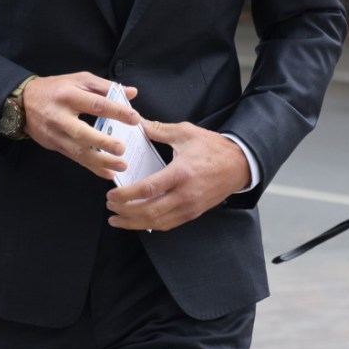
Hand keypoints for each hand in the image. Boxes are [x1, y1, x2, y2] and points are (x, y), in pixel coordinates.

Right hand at [22, 73, 139, 179]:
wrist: (23, 102)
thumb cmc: (56, 88)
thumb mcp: (79, 79)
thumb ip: (105, 86)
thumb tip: (132, 92)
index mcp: (69, 95)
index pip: (95, 104)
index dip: (115, 111)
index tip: (134, 118)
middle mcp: (61, 116)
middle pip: (82, 132)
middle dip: (103, 142)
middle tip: (122, 148)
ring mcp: (56, 133)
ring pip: (78, 150)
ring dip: (100, 161)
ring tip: (121, 165)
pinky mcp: (55, 145)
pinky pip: (75, 158)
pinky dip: (92, 167)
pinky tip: (107, 173)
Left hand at [106, 121, 250, 230]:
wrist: (239, 165)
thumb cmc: (212, 147)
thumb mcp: (186, 132)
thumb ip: (159, 129)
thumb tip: (137, 123)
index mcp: (181, 173)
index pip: (148, 189)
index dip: (127, 195)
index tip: (111, 194)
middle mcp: (184, 194)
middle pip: (149, 211)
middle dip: (125, 211)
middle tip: (109, 206)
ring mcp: (189, 207)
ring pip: (157, 222)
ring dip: (134, 223)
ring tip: (117, 219)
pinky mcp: (193, 213)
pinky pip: (168, 224)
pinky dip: (150, 225)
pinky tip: (138, 222)